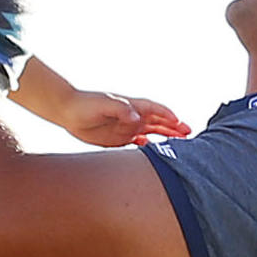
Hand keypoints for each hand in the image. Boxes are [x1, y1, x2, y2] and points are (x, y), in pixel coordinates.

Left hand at [61, 92, 190, 147]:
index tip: (180, 122)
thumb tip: (138, 118)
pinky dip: (148, 146)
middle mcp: (132, 116)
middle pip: (158, 122)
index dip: (169, 115)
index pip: (156, 110)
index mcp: (132, 106)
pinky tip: (155, 152)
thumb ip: (122, 110)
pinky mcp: (118, 138)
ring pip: (151, 132)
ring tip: (179, 142)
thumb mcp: (104, 104)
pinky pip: (138, 142)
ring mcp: (126, 127)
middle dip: (173, 127)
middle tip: (188, 134)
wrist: (68, 111)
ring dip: (165, 136)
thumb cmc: (86, 104)